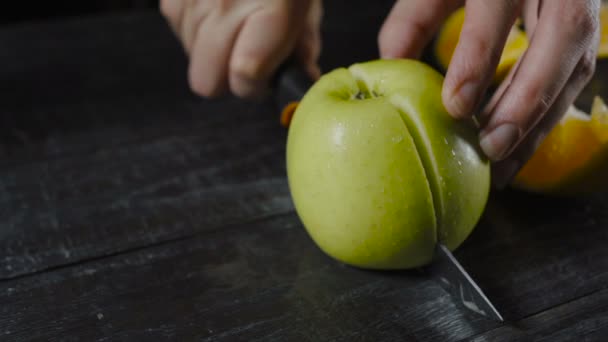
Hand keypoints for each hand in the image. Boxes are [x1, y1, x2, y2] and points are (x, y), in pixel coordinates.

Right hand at [160, 0, 322, 98]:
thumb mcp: (305, 5)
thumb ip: (302, 47)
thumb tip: (300, 80)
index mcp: (268, 14)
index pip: (244, 79)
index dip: (256, 87)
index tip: (265, 77)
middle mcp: (224, 8)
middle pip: (206, 82)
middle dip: (227, 79)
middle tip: (246, 59)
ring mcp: (193, 0)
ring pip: (191, 59)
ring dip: (212, 52)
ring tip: (234, 24)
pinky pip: (178, 31)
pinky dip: (196, 29)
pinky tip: (216, 9)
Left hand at [378, 0, 600, 187]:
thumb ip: (414, 19)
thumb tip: (388, 67)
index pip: (497, 8)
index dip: (478, 57)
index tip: (456, 105)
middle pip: (561, 37)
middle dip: (528, 97)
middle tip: (491, 146)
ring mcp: (579, 7)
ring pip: (576, 64)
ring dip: (540, 120)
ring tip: (501, 163)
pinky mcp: (585, 35)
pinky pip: (576, 79)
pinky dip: (544, 119)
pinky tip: (516, 151)